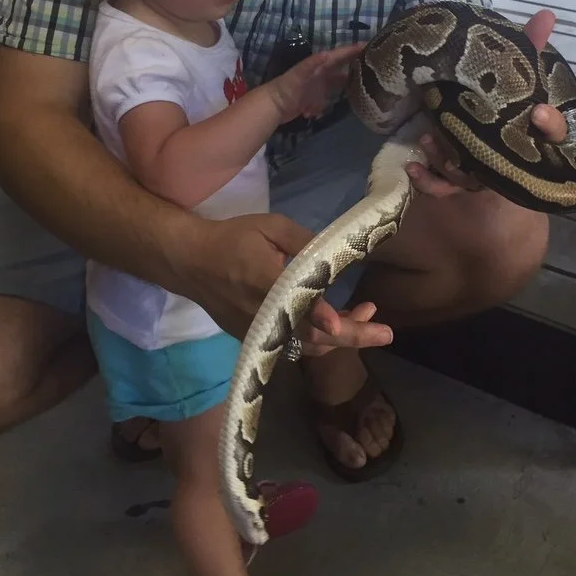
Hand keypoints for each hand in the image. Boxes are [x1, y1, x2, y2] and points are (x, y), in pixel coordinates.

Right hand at [179, 213, 395, 351]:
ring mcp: (260, 333)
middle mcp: (266, 316)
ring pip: (308, 347)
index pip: (298, 305)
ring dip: (341, 337)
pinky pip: (295, 346)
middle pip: (314, 337)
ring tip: (368, 318)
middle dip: (353, 336)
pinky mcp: (256, 339)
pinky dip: (321, 338)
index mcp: (267, 284)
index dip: (322, 315)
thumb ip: (305, 244)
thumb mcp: (271, 228)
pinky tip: (338, 322)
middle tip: (386, 332)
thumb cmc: (232, 239)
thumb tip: (338, 258)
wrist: (190, 262)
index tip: (341, 322)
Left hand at [266, 42, 366, 122]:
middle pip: (340, 69)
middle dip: (354, 65)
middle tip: (373, 65)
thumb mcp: (298, 75)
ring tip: (363, 86)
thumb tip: (326, 54)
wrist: (272, 106)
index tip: (369, 45)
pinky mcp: (314, 101)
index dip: (352, 50)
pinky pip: (327, 101)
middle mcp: (320, 75)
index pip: (339, 56)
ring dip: (346, 85)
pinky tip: (337, 105)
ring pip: (336, 85)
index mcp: (319, 67)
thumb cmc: (286, 88)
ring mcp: (317, 88)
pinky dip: (330, 103)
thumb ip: (311, 64)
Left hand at [405, 5, 567, 195]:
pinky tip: (411, 166)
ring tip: (426, 139)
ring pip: (470, 176)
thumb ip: (528, 45)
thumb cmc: (501, 102)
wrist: (472, 132)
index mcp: (529, 130)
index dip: (551, 125)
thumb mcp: (514, 73)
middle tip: (466, 139)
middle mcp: (510, 154)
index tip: (539, 111)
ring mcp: (484, 171)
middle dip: (485, 152)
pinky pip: (445, 188)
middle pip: (507, 161)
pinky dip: (428, 181)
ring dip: (446, 159)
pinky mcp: (459, 180)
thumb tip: (547, 12)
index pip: (553, 131)